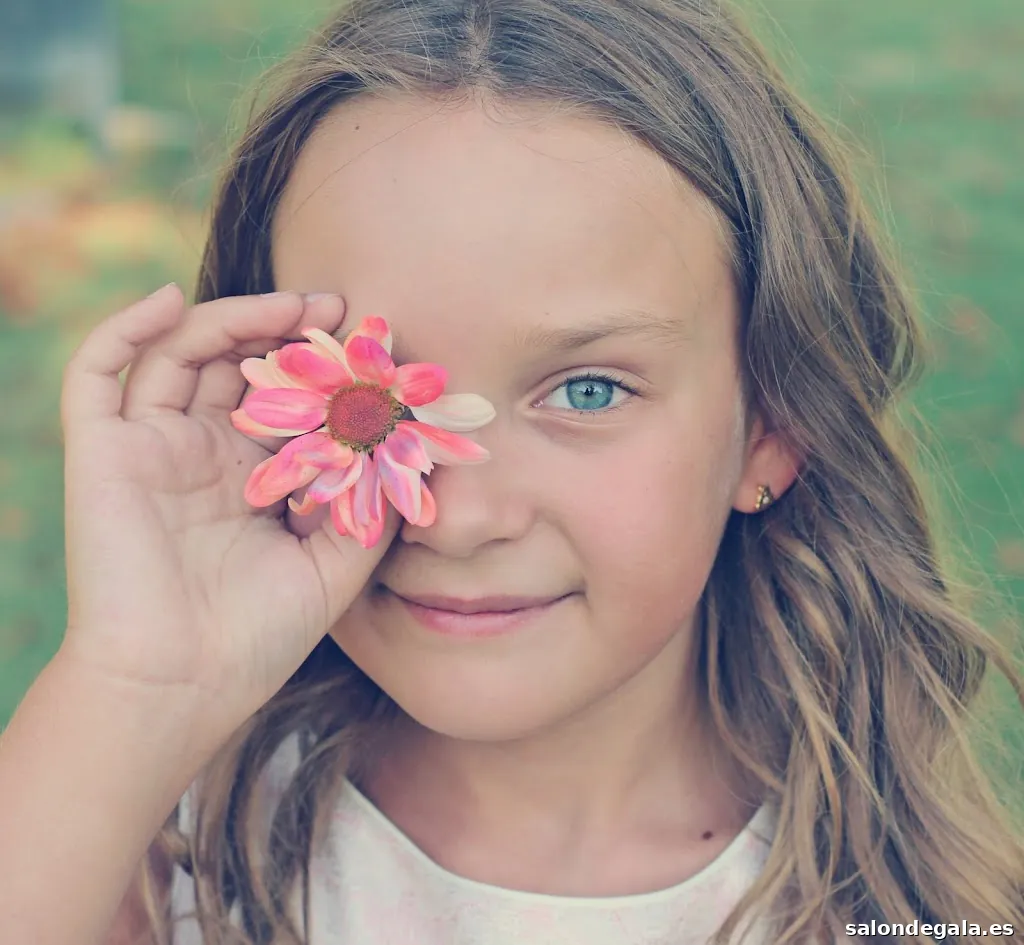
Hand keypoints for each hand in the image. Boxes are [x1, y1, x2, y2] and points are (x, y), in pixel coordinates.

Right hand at [58, 284, 397, 747]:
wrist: (182, 687)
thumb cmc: (257, 638)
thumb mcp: (335, 569)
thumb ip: (370, 511)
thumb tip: (408, 456)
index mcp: (252, 480)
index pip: (284, 401)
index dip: (321, 370)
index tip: (369, 346)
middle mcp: (202, 456)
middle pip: (237, 366)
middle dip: (286, 333)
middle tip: (335, 309)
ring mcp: (151, 449)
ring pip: (181, 354)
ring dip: (232, 319)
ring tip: (291, 306)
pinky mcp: (104, 452)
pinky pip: (98, 373)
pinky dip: (125, 328)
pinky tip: (171, 299)